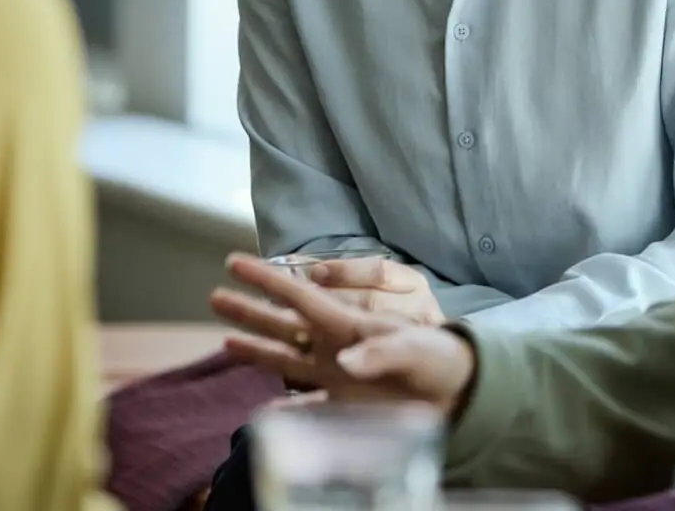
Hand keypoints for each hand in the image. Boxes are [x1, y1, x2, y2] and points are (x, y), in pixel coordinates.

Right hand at [210, 254, 477, 414]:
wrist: (460, 391)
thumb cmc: (442, 358)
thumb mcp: (417, 348)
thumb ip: (383, 350)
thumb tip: (346, 363)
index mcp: (348, 322)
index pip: (299, 295)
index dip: (266, 278)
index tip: (235, 260)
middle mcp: (334, 344)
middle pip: (282, 322)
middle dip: (249, 308)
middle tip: (214, 294)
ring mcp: (336, 373)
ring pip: (285, 357)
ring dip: (255, 348)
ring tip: (224, 340)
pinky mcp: (345, 403)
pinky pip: (305, 406)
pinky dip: (285, 411)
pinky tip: (264, 413)